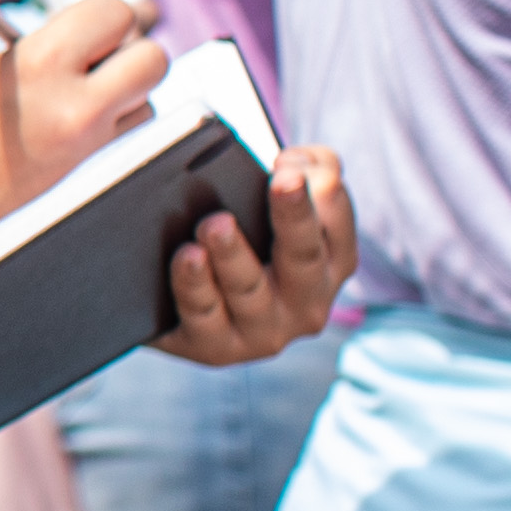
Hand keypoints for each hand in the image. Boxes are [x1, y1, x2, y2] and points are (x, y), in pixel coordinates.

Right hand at [0, 0, 169, 238]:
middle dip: (131, 50)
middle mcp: (77, 103)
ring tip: (79, 93)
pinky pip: (133, 126)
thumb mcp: (0, 66)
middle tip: (96, 57)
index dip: (103, 17)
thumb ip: (57, 43)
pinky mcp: (94, 166)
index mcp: (42, 62)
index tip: (83, 30)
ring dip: (126, 86)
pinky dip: (118, 116)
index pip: (116, 13)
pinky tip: (78, 120)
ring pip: (149, 94)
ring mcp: (90, 140)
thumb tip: (110, 28)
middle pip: (152, 57)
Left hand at [151, 144, 353, 365]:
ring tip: (215, 224)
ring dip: (234, 256)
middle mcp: (307, 302)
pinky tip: (187, 257)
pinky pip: (205, 318)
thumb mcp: (269, 203)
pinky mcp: (216, 349)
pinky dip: (195, 286)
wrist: (174, 299)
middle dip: (294, 217)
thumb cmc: (239, 234)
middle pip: (303, 256)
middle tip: (283, 181)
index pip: (336, 221)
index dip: (319, 190)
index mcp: (330, 260)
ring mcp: (264, 331)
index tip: (293, 163)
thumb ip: (299, 171)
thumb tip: (297, 160)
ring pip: (251, 292)